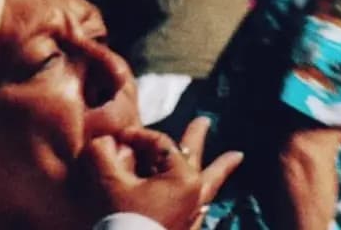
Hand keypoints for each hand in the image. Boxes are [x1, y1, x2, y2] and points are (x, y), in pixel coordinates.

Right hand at [77, 118, 242, 229]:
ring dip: (221, 168)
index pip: (161, 143)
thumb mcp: (109, 182)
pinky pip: (203, 208)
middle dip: (197, 136)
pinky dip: (206, 198)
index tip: (119, 137)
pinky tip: (208, 199)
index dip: (138, 135)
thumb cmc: (125, 220)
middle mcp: (195, 193)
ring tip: (237, 156)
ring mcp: (193, 213)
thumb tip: (104, 141)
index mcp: (182, 177)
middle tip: (205, 121)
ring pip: (211, 184)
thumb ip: (103, 153)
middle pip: (196, 157)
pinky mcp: (186, 228)